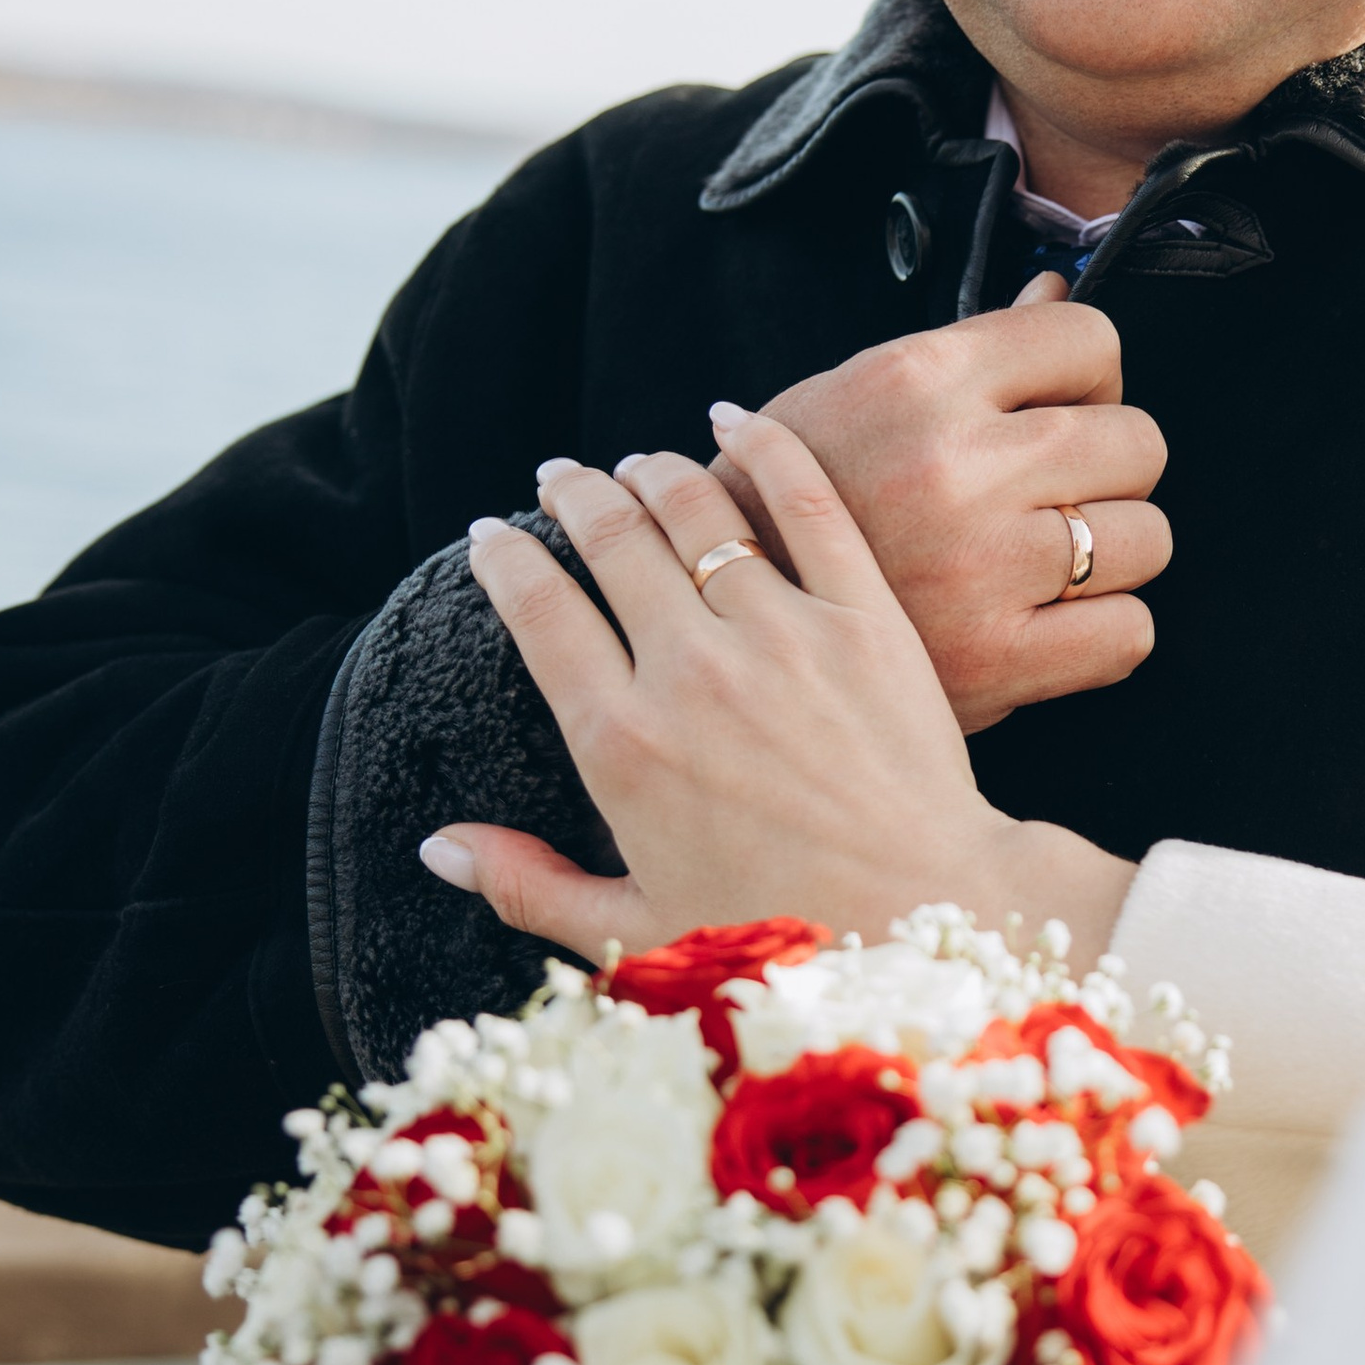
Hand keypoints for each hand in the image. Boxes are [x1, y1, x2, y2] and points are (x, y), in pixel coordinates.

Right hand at [424, 410, 1135, 967]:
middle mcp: (690, 674)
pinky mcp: (867, 617)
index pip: (538, 613)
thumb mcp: (633, 935)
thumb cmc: (780, 944)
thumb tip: (436, 845)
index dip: (505, 560)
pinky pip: (805, 502)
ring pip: (696, 511)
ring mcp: (782, 635)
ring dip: (652, 472)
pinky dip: (762, 445)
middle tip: (560, 477)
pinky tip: (730, 420)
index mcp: (621, 744)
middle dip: (573, 494)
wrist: (929, 920)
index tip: (492, 534)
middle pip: (610, 541)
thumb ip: (528, 885)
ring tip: (635, 464)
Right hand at [718, 272, 1170, 735]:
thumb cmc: (789, 496)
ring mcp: (979, 567)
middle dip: (1110, 465)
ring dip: (1114, 549)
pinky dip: (1106, 629)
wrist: (714, 616)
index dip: (1090, 376)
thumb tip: (1056, 292)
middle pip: (1138, 442)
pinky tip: (1055, 620)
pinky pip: (1127, 633)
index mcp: (918, 380)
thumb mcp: (855, 393)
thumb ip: (969, 348)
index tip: (1057, 409)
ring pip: (1148, 538)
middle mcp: (956, 466)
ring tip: (1048, 556)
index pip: (1090, 340)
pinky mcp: (994, 660)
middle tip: (1055, 490)